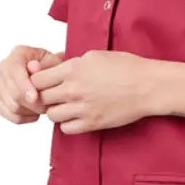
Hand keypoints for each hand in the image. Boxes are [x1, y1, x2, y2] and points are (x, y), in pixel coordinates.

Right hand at [0, 44, 64, 123]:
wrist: (46, 74)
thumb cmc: (52, 67)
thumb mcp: (56, 62)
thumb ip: (48, 63)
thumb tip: (33, 67)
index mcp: (18, 54)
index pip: (14, 70)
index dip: (24, 86)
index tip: (35, 98)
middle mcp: (4, 67)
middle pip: (13, 93)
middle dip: (32, 104)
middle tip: (47, 107)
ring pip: (12, 107)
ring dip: (30, 111)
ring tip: (42, 108)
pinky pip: (10, 115)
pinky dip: (24, 118)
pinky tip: (34, 113)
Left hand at [29, 50, 157, 133]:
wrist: (147, 86)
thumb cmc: (126, 68)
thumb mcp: (94, 56)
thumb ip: (71, 64)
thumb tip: (54, 70)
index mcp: (73, 68)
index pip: (37, 80)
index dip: (38, 82)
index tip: (44, 83)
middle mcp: (74, 88)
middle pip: (41, 98)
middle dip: (44, 97)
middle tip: (54, 96)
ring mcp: (82, 108)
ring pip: (51, 115)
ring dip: (55, 111)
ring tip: (66, 106)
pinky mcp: (91, 123)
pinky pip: (65, 129)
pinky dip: (67, 124)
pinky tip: (76, 116)